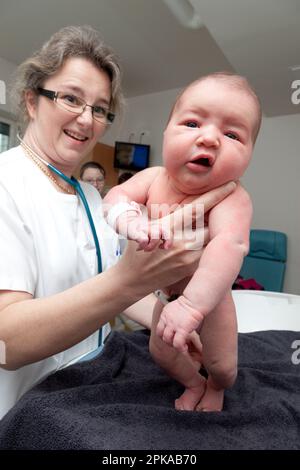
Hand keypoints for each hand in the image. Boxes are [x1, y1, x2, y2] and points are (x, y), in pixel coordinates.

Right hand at [117, 182, 235, 299]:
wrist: (133, 279)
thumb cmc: (137, 250)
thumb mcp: (145, 226)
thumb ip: (164, 213)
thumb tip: (184, 199)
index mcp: (168, 227)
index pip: (197, 207)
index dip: (216, 194)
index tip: (231, 184)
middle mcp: (182, 242)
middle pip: (212, 222)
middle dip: (220, 214)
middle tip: (228, 205)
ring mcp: (189, 257)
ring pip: (213, 238)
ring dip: (217, 230)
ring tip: (219, 223)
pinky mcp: (193, 268)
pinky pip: (209, 252)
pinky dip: (212, 244)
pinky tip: (211, 241)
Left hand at [156, 295, 203, 352]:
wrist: (194, 300)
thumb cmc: (190, 303)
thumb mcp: (176, 308)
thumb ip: (173, 316)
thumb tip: (177, 322)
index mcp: (165, 314)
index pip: (159, 329)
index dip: (164, 335)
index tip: (172, 337)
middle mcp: (167, 320)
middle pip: (161, 335)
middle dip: (168, 341)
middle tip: (176, 342)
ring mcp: (173, 325)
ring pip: (167, 340)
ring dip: (173, 345)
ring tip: (181, 346)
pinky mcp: (182, 329)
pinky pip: (177, 343)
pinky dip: (180, 348)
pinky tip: (185, 348)